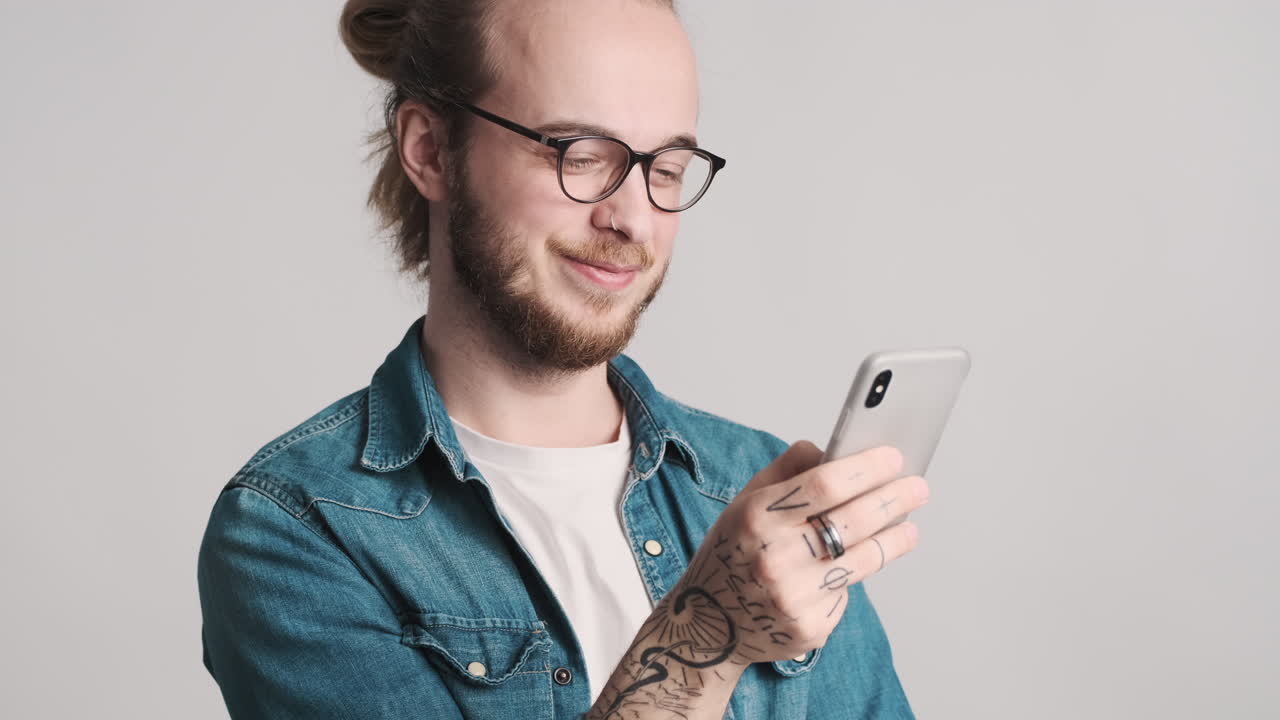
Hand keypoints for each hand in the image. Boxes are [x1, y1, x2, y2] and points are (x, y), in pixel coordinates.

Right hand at [588, 441, 924, 718]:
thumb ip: (787, 471)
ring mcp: (794, 596)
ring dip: (894, 539)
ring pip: (862, 560)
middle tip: (917, 488)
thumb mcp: (744, 503)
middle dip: (893, 499)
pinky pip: (845, 593)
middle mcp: (774, 557)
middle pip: (853, 520)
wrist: (708, 625)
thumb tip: (832, 450)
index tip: (894, 458)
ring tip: (908, 527)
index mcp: (756, 517)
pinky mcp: (810, 627)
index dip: (866, 468)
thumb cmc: (732, 554)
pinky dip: (852, 576)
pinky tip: (850, 567)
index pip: (825, 484)